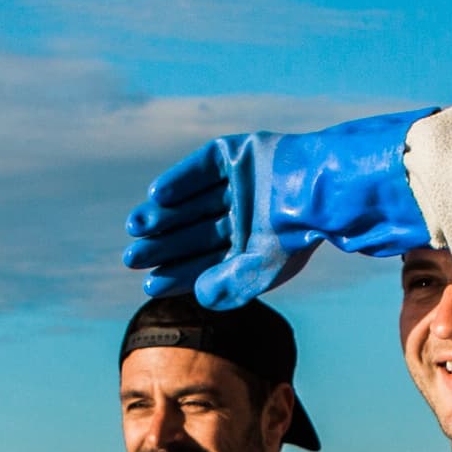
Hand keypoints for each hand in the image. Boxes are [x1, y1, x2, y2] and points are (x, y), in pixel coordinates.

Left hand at [125, 111, 434, 307]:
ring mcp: (240, 183)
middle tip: (130, 259)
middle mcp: (242, 213)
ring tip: (136, 228)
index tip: (149, 285)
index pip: (204, 260)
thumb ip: (228, 286)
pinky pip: (202, 167)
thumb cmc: (296, 237)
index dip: (176, 273)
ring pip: (192, 201)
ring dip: (163, 214)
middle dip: (162, 246)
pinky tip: (157, 196)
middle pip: (192, 231)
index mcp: (249, 243)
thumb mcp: (259, 270)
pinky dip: (179, 180)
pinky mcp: (238, 155)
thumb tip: (198, 296)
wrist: (321, 191)